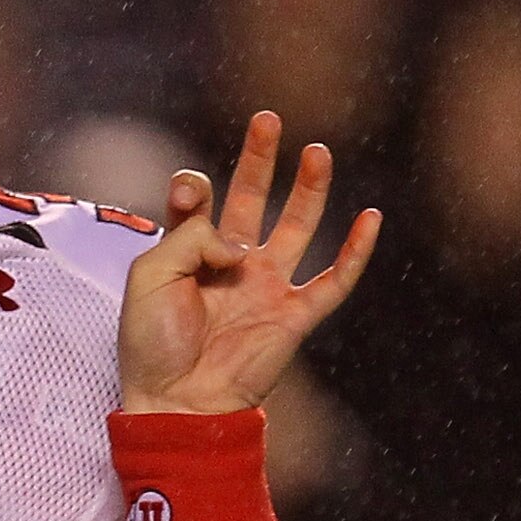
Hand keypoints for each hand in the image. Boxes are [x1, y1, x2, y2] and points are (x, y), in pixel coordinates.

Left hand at [117, 113, 380, 415]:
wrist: (176, 401)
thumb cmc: (153, 343)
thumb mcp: (149, 275)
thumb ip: (189, 236)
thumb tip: (239, 240)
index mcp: (188, 255)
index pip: (199, 203)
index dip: (196, 189)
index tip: (193, 193)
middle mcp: (230, 266)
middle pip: (252, 200)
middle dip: (260, 160)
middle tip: (267, 119)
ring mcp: (266, 289)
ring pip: (297, 228)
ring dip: (309, 190)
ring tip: (317, 151)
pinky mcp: (294, 318)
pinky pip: (334, 282)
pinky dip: (355, 252)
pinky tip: (371, 218)